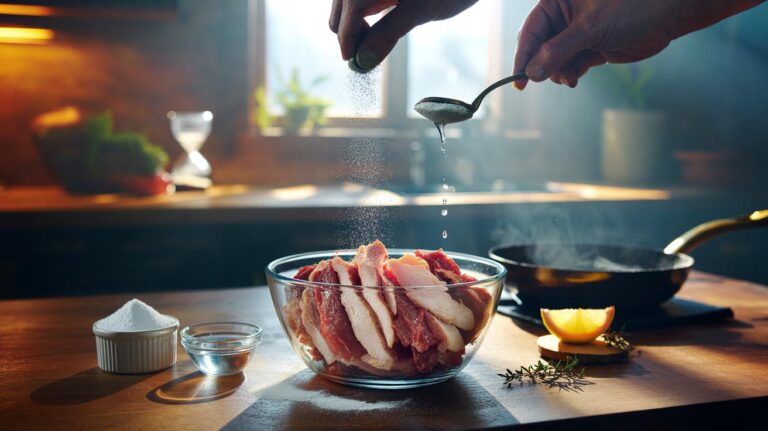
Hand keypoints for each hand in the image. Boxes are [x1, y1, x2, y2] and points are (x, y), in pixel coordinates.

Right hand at [330, 0, 478, 70]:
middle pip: (340, 7)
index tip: (351, 60)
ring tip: (374, 38)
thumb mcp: (419, 10)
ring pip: (345, 3)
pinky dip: (362, 12)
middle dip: (348, 31)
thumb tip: (363, 59)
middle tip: (367, 53)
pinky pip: (358, 1)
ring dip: (354, 23)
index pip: (348, 11)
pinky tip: (378, 22)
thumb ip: (387, 33)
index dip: (347, 38)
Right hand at [513, 0, 764, 88]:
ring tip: (568, 79)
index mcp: (558, 1)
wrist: (669, 14)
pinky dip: (569, 74)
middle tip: (542, 83)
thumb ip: (558, 51)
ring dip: (556, 73)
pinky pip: (570, 65)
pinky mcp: (591, 47)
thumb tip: (532, 73)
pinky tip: (574, 79)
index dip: (522, 55)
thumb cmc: (632, 7)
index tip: (518, 80)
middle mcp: (564, 17)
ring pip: (554, 60)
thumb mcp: (590, 28)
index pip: (530, 31)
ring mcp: (577, 33)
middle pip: (539, 47)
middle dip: (541, 66)